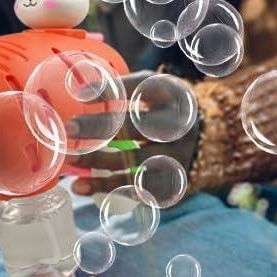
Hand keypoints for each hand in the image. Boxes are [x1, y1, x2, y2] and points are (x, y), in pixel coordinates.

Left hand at [70, 69, 195, 195]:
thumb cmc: (162, 109)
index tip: (79, 94)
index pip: (139, 87)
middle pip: (136, 126)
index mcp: (170, 94)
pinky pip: (137, 189)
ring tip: (70, 161)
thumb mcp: (149, 90)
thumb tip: (75, 90)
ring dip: (98, 161)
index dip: (110, 91)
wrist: (207, 140)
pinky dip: (107, 188)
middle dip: (100, 128)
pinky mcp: (173, 182)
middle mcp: (178, 124)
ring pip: (135, 161)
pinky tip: (82, 187)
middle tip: (69, 128)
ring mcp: (178, 155)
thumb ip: (120, 89)